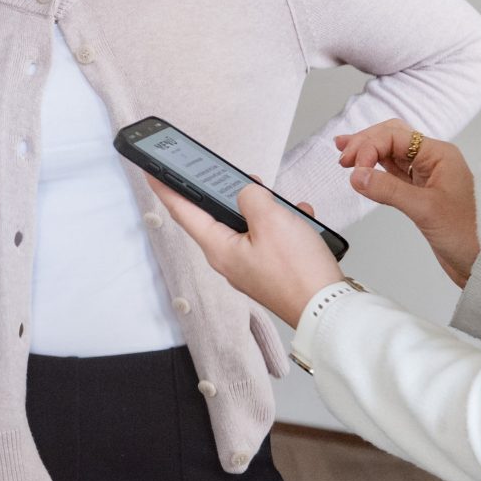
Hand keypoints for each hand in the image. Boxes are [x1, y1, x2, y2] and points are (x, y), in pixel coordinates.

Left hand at [146, 178, 344, 326]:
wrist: (328, 310)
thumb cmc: (298, 273)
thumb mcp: (271, 220)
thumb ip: (251, 197)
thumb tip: (247, 192)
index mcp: (219, 249)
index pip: (183, 211)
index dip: (167, 188)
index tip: (152, 171)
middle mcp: (229, 259)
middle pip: (218, 215)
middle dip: (229, 191)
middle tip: (230, 173)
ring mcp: (250, 265)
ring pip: (250, 224)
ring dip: (267, 208)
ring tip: (283, 203)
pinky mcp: (271, 269)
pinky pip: (271, 237)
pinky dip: (285, 224)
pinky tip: (301, 219)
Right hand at [334, 121, 477, 286]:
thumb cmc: (468, 234)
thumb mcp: (425, 210)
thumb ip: (389, 190)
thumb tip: (357, 176)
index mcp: (440, 154)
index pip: (395, 136)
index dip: (370, 147)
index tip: (353, 167)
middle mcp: (433, 160)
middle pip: (392, 138)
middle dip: (365, 143)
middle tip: (342, 156)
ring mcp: (426, 176)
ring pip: (391, 155)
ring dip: (368, 154)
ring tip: (345, 156)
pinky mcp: (421, 193)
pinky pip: (394, 173)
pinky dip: (376, 171)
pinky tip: (363, 173)